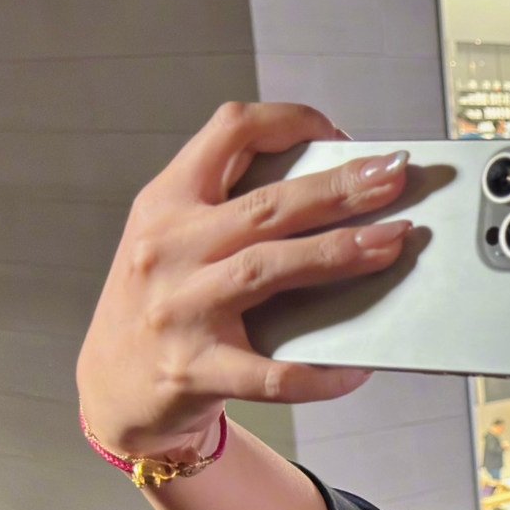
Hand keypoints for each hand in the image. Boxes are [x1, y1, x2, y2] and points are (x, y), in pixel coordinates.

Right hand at [75, 103, 411, 459]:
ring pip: (268, 270)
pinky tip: (360, 368)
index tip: (343, 138)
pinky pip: (272, 374)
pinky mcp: (196, 370)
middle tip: (395, 178)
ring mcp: (180, 310)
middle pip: (268, 206)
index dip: (291, 123)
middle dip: (339, 188)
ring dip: (337, 253)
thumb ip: (234, 208)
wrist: (114, 387)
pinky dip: (320, 372)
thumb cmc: (162, 301)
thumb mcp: (175, 237)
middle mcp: (168, 248)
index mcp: (166, 202)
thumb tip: (337, 187)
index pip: (229, 132)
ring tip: (392, 242)